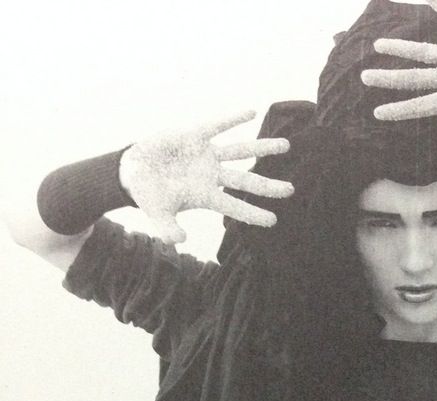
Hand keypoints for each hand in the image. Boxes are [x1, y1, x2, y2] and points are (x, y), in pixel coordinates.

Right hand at [119, 110, 293, 243]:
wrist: (134, 172)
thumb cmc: (149, 196)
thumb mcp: (157, 215)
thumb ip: (168, 229)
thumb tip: (179, 241)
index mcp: (206, 196)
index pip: (235, 207)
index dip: (253, 214)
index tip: (273, 221)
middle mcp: (212, 176)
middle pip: (247, 181)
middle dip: (268, 186)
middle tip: (292, 190)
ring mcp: (206, 156)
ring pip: (241, 151)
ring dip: (263, 148)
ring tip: (287, 146)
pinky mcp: (194, 136)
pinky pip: (217, 125)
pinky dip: (233, 119)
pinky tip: (251, 112)